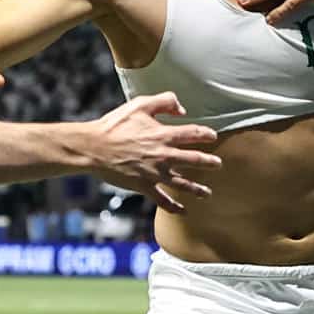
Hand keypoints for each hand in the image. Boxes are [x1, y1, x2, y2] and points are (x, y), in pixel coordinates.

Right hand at [84, 92, 220, 213]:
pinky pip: (163, 200)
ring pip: (183, 183)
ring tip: (207, 193)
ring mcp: (155, 173)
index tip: (212, 135)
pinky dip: (174, 207)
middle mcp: (164, 155)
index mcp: (164, 135)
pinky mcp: (144, 186)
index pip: (193, 134)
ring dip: (198, 189)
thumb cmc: (114, 125)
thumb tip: (182, 109)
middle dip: (210, 163)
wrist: (94, 148)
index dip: (206, 134)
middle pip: (194, 160)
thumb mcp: (139, 105)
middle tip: (218, 165)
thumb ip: (164, 102)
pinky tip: (183, 211)